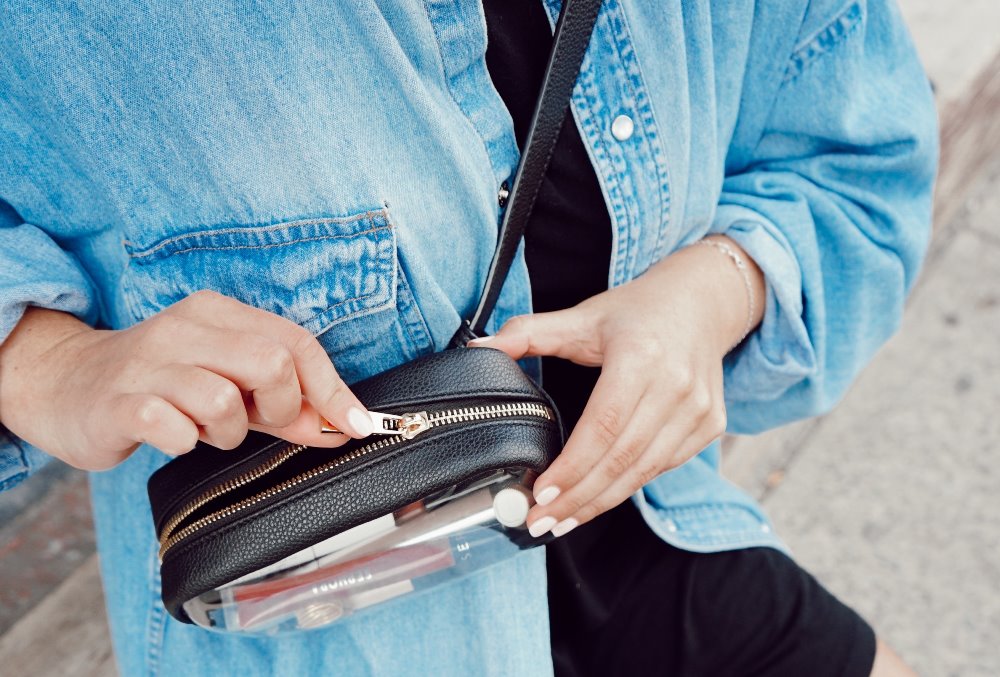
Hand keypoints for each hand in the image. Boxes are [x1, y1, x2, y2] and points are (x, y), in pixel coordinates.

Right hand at [0, 290, 372, 470]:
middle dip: (283, 409)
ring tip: (204, 428)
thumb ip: (286, 404)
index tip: (358, 426)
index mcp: (218, 313)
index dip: (335, 390)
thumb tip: (345, 425)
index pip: (298, 343)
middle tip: (258, 422)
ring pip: (225, 401)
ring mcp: (148, 363)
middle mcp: (185, 328)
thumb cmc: (162, 385)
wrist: (66, 385)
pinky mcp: (119, 402)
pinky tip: (172, 435)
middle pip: (273, 364)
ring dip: (229, 433)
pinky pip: (174, 428)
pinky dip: (185, 442)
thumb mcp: (229, 385)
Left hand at [470, 236, 764, 537]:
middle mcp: (676, 385)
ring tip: (561, 521)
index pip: (604, 425)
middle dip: (578, 497)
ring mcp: (698, 409)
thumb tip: (478, 347)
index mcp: (641, 355)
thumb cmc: (636, 313)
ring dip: (600, 502)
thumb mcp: (582, 316)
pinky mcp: (710, 426)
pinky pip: (662, 467)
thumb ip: (528, 332)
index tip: (540, 493)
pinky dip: (627, 486)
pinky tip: (596, 499)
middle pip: (622, 458)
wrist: (701, 303)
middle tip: (539, 521)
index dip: (573, 466)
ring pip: (644, 471)